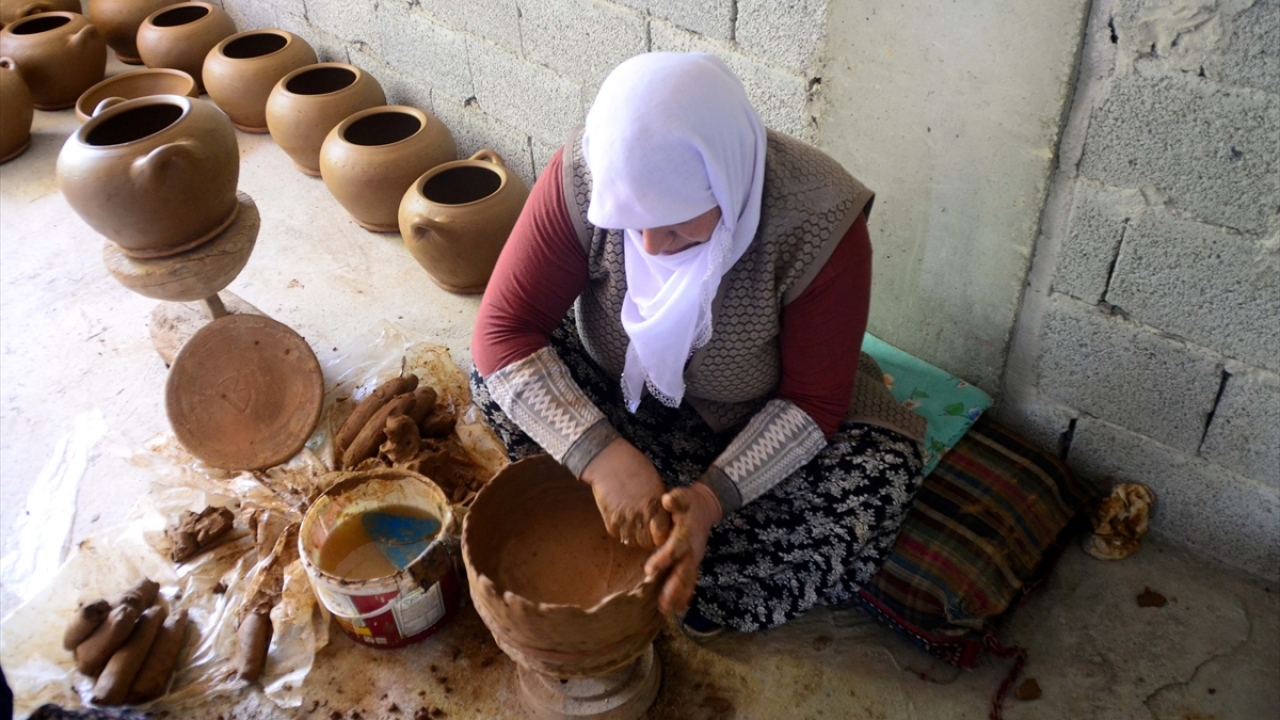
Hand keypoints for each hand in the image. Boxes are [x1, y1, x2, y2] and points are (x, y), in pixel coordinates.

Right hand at [580, 437, 672, 548]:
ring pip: (631, 541)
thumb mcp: (655, 484)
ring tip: (632, 524)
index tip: (658, 531)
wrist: (608, 461)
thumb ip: (660, 504)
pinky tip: (620, 519)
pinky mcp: (609, 519)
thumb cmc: (635, 467)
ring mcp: (624, 519)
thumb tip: (664, 519)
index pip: (662, 535)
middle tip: (645, 529)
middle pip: (647, 542)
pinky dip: (619, 530)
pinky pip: (617, 535)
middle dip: (647, 538)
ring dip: (633, 536)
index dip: (660, 535)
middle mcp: (641, 516)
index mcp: (655, 506)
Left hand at [644, 483, 722, 615]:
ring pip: (687, 581)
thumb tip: (667, 500)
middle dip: (673, 589)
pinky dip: (684, 596)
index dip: (663, 559)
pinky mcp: (693, 563)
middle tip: (662, 605)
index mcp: (685, 535)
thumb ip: (676, 500)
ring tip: (666, 612)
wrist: (706, 508)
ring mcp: (694, 559)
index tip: (649, 571)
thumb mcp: (683, 497)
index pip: (674, 549)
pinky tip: (677, 610)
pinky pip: (690, 582)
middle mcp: (692, 551)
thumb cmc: (690, 503)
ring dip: (678, 597)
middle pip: (683, 572)